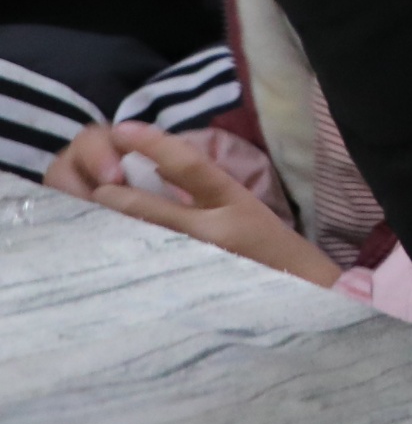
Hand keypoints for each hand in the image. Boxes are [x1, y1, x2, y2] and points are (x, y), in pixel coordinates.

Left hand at [47, 124, 342, 287]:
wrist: (303, 296)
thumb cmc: (272, 249)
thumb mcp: (246, 208)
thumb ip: (205, 190)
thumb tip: (155, 169)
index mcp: (237, 204)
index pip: (190, 164)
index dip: (154, 143)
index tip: (123, 127)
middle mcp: (215, 234)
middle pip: (147, 207)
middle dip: (114, 196)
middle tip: (98, 188)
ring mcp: (197, 265)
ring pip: (138, 239)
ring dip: (111, 225)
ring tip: (97, 216)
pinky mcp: (185, 291)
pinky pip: (144, 268)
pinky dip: (124, 254)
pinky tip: (112, 250)